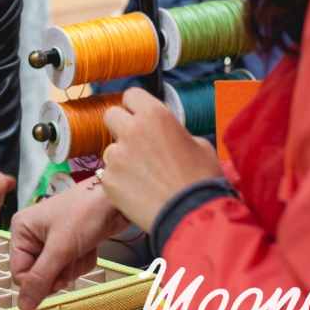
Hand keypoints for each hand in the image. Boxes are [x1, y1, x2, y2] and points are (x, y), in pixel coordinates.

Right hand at [8, 180, 129, 309]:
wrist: (116, 199)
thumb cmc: (86, 212)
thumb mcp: (61, 248)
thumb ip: (41, 279)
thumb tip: (23, 307)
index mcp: (21, 230)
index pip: (20, 273)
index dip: (39, 281)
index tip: (57, 275)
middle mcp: (33, 235)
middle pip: (40, 275)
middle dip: (60, 271)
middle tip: (71, 256)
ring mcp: (52, 239)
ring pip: (58, 274)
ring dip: (74, 266)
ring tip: (82, 247)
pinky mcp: (69, 243)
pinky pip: (71, 267)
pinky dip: (83, 261)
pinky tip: (89, 246)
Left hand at [102, 87, 222, 230]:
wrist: (192, 214)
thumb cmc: (201, 181)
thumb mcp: (200, 145)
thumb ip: (175, 132)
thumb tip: (168, 134)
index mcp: (155, 116)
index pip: (131, 95)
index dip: (135, 106)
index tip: (138, 115)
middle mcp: (131, 130)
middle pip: (111, 115)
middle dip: (121, 126)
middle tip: (136, 143)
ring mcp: (116, 155)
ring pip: (111, 148)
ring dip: (122, 157)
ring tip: (144, 176)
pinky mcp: (108, 179)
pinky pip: (109, 174)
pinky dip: (120, 182)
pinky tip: (139, 191)